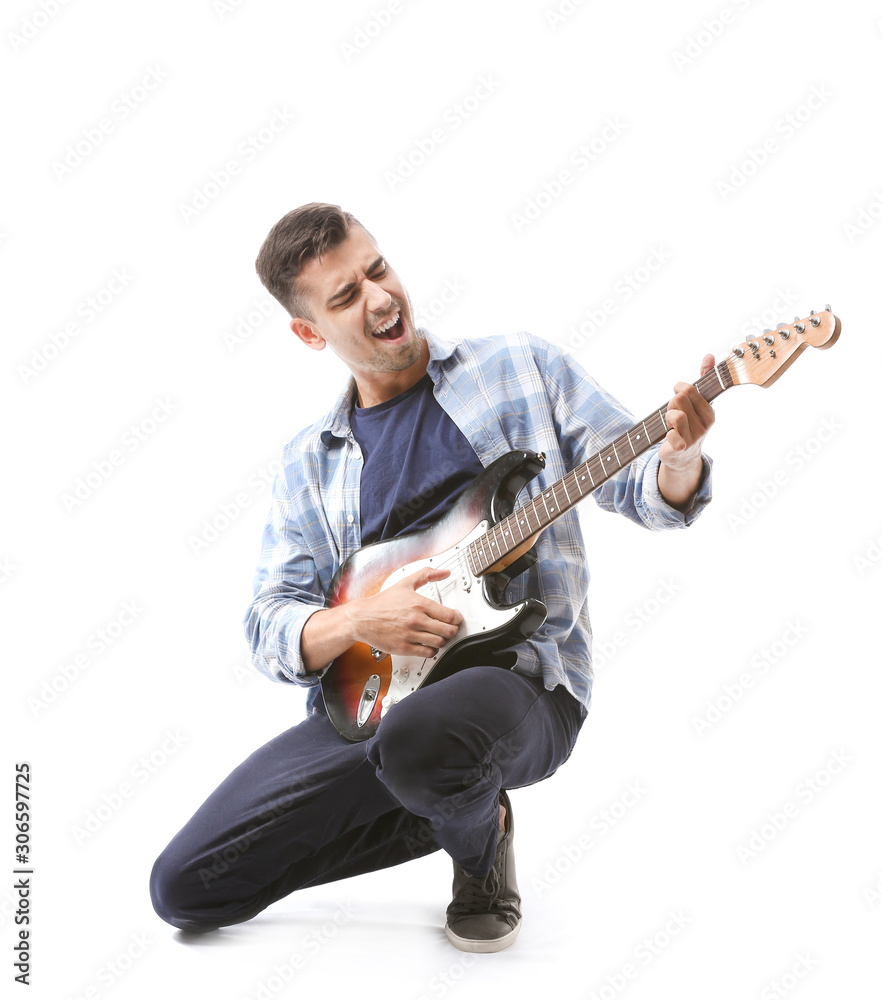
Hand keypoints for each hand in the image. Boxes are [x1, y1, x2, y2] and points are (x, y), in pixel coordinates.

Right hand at [342, 566, 462, 657]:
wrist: (362, 618)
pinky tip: (428, 644)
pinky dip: (431, 650)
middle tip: (449, 628)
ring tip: (438, 636)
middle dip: (452, 630)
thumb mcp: (405, 583)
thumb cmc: (382, 603)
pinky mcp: (404, 648)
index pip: (450, 615)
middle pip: (448, 631)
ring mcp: (410, 635)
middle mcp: (416, 620)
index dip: (457, 618)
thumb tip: (444, 572)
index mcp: (419, 604)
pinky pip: (427, 653)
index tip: (456, 618)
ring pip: (439, 643)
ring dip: (442, 640)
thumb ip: (427, 575)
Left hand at [657, 354, 715, 509]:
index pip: (689, 390)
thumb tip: (710, 355)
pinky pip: (669, 433)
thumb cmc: (689, 425)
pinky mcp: (681, 448)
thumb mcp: (698, 403)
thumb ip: (704, 379)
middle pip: (679, 399)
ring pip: (674, 414)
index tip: (678, 395)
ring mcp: (694, 437)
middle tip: (673, 414)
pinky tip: (670, 437)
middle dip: (671, 404)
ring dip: (667, 418)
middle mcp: (705, 425)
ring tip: (671, 425)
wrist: (683, 457)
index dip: (679, 390)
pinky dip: (665, 434)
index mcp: (710, 412)